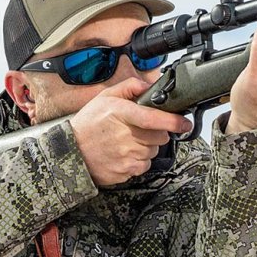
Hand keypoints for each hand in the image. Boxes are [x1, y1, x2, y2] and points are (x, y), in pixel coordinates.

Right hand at [69, 79, 193, 186]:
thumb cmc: (88, 124)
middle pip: (160, 136)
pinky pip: (144, 165)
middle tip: (140, 129)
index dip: (173, 121)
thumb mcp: (104, 98)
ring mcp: (126, 155)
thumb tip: (149, 86)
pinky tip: (125, 153)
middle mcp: (125, 135)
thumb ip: (129, 87)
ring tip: (128, 141)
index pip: (153, 118)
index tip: (185, 123)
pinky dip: (139, 160)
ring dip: (147, 146)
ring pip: (153, 151)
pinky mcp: (127, 170)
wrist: (71, 152)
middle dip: (156, 132)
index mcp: (121, 114)